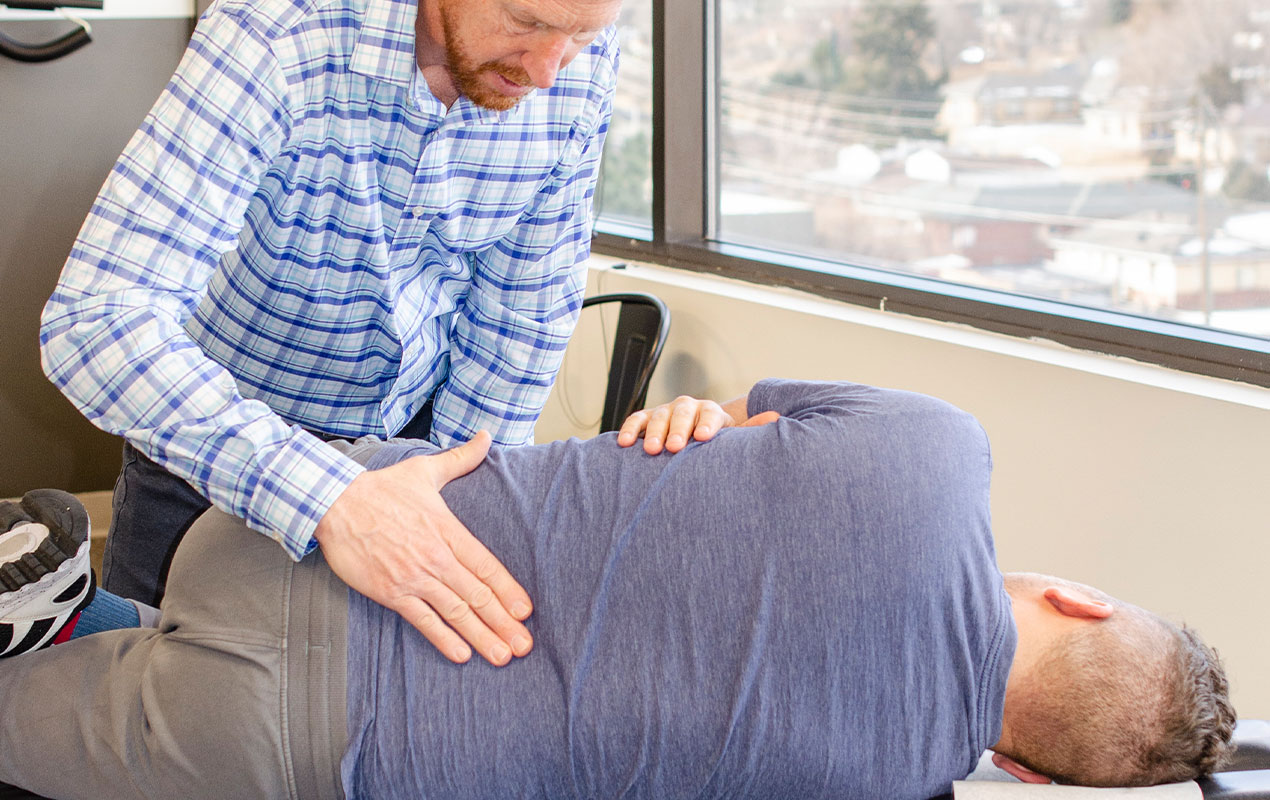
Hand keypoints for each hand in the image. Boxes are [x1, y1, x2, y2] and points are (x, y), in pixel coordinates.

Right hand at [314, 432, 532, 665]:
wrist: (335, 503)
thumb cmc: (382, 489)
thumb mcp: (425, 470)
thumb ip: (461, 459)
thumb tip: (486, 437)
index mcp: (447, 530)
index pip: (486, 565)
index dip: (508, 590)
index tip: (526, 611)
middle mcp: (435, 557)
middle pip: (476, 595)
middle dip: (503, 623)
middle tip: (524, 646)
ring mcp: (413, 577)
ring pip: (455, 612)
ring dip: (480, 636)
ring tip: (502, 656)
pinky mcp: (390, 592)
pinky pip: (421, 620)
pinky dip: (442, 638)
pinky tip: (461, 654)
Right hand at [616, 394, 779, 454]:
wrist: (693, 434)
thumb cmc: (714, 442)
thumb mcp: (732, 436)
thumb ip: (751, 429)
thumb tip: (776, 418)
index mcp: (710, 412)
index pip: (710, 414)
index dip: (707, 425)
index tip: (704, 438)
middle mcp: (687, 408)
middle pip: (682, 413)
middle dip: (678, 429)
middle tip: (676, 446)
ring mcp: (665, 412)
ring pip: (658, 417)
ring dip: (653, 432)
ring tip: (651, 450)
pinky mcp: (646, 419)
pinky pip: (635, 420)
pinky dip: (629, 430)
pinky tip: (624, 443)